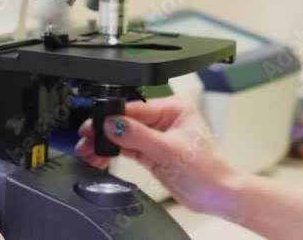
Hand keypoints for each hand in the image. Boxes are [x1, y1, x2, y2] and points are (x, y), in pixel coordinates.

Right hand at [75, 95, 240, 215]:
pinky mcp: (151, 152)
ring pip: (123, 134)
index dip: (113, 117)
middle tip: (87, 140)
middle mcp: (164, 118)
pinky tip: (99, 156)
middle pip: (126, 120)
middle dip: (105, 131)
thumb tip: (112, 124)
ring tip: (88, 150)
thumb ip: (138, 136)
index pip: (136, 108)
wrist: (215, 195)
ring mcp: (156, 135)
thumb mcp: (168, 150)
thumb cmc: (207, 169)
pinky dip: (112, 152)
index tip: (94, 125)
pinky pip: (126, 148)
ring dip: (106, 143)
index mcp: (173, 107)